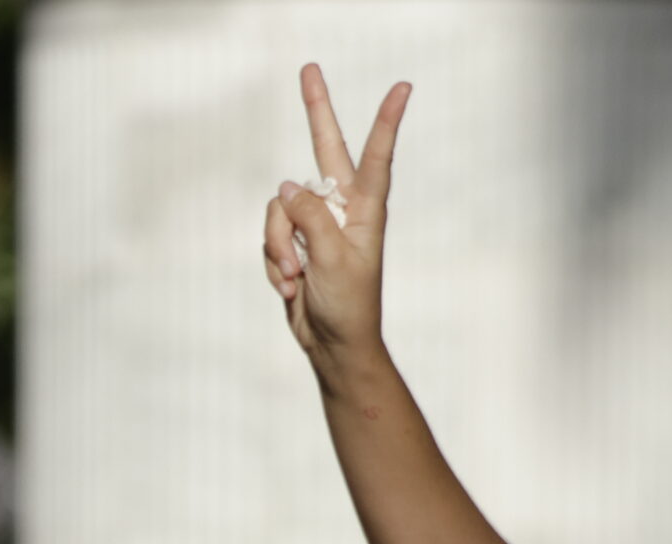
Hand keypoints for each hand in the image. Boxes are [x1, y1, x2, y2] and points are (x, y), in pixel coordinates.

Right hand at [262, 65, 411, 369]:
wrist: (334, 345)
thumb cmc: (348, 305)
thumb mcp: (332, 259)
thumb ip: (311, 217)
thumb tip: (287, 187)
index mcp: (366, 210)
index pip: (376, 157)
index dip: (386, 121)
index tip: (403, 87)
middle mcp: (341, 208)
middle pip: (324, 149)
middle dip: (316, 109)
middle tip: (308, 69)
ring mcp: (314, 224)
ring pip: (278, 209)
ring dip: (278, 248)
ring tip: (297, 278)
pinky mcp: (291, 243)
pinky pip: (268, 238)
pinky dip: (273, 264)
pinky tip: (292, 288)